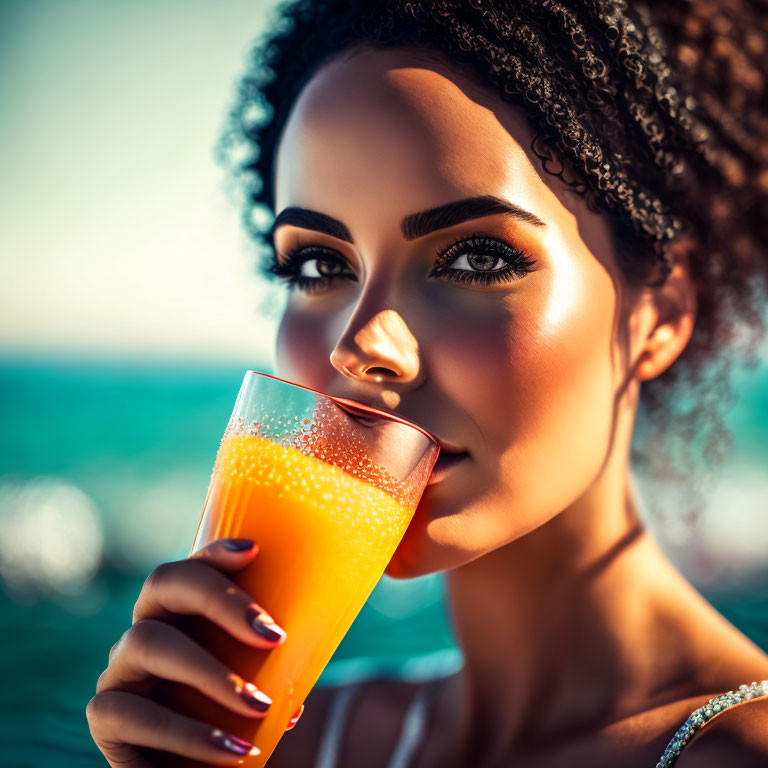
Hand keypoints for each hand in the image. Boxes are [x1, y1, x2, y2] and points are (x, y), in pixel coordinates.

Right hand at [86, 538, 303, 766]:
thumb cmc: (227, 729)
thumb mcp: (253, 696)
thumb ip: (272, 682)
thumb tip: (298, 700)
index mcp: (180, 615)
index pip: (192, 567)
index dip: (216, 553)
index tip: (254, 551)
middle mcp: (145, 629)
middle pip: (163, 583)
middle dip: (219, 597)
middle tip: (272, 634)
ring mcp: (119, 668)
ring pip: (148, 641)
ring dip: (210, 672)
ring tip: (259, 705)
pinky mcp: (104, 716)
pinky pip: (135, 714)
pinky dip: (190, 733)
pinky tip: (233, 750)